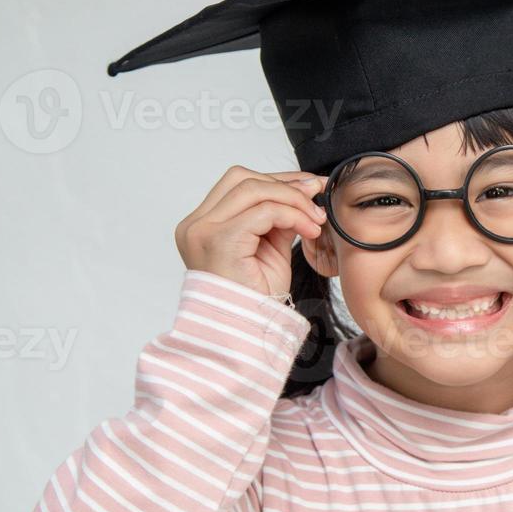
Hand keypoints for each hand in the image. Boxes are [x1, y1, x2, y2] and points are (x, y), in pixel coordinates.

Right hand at [175, 165, 327, 296]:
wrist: (246, 332)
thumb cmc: (255, 299)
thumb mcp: (270, 248)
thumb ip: (278, 218)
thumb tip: (302, 190)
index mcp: (202, 225)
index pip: (238, 184)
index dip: (277, 180)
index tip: (310, 186)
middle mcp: (196, 225)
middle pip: (242, 178)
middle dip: (285, 184)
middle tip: (317, 196)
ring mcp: (203, 231)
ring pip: (253, 190)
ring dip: (293, 200)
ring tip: (316, 219)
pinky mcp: (220, 240)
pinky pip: (263, 212)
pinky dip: (292, 215)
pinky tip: (309, 230)